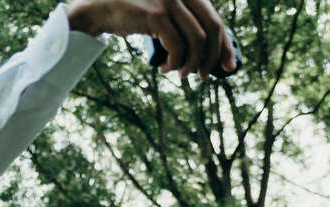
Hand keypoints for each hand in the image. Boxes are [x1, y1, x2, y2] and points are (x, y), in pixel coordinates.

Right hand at [66, 0, 235, 78]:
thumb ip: (184, 25)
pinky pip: (176, 46)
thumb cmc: (133, 13)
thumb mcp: (164, 16)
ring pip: (196, 40)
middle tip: (204, 76)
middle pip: (212, 29)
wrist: (100, 7)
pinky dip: (174, 62)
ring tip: (180, 74)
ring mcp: (170, 0)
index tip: (230, 67)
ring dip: (190, 63)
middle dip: (212, 57)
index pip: (216, 20)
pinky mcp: (156, 14)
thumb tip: (208, 53)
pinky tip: (164, 68)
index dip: (225, 46)